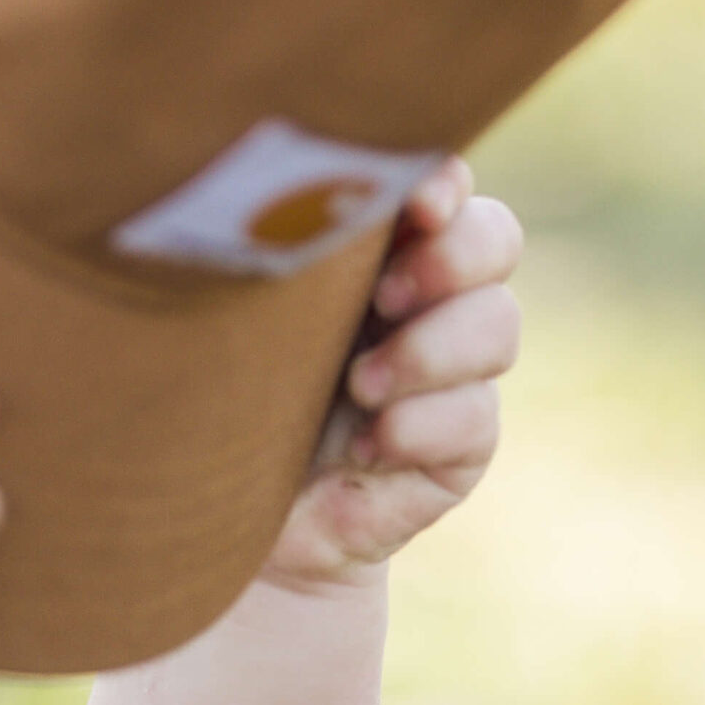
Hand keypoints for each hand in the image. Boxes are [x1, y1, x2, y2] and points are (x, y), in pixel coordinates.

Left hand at [261, 159, 522, 591]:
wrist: (221, 524)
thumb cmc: (206, 401)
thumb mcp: (218, 323)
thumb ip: (242, 259)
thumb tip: (231, 181)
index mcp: (368, 250)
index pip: (438, 188)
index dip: (441, 183)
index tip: (414, 202)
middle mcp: (421, 300)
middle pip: (494, 240)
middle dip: (452, 259)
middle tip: (386, 294)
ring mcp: (449, 374)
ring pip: (497, 327)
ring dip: (430, 350)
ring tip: (360, 386)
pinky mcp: (458, 448)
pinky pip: (476, 419)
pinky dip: (422, 426)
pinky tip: (366, 447)